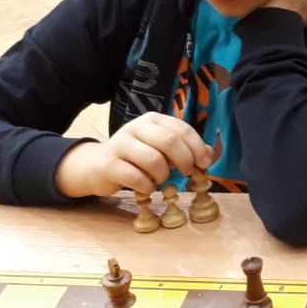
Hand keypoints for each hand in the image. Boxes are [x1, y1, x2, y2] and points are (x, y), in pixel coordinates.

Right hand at [54, 113, 211, 197]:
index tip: (204, 163)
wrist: (97, 166)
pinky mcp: (109, 164)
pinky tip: (146, 187)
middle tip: (188, 173)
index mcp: (152, 120)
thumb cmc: (136, 157)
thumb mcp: (161, 148)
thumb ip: (185, 149)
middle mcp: (135, 127)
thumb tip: (210, 154)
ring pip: (154, 160)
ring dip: (163, 175)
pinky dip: (147, 186)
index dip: (197, 147)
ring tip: (159, 179)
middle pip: (169, 142)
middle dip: (185, 160)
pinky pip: (136, 178)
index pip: (182, 129)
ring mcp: (120, 144)